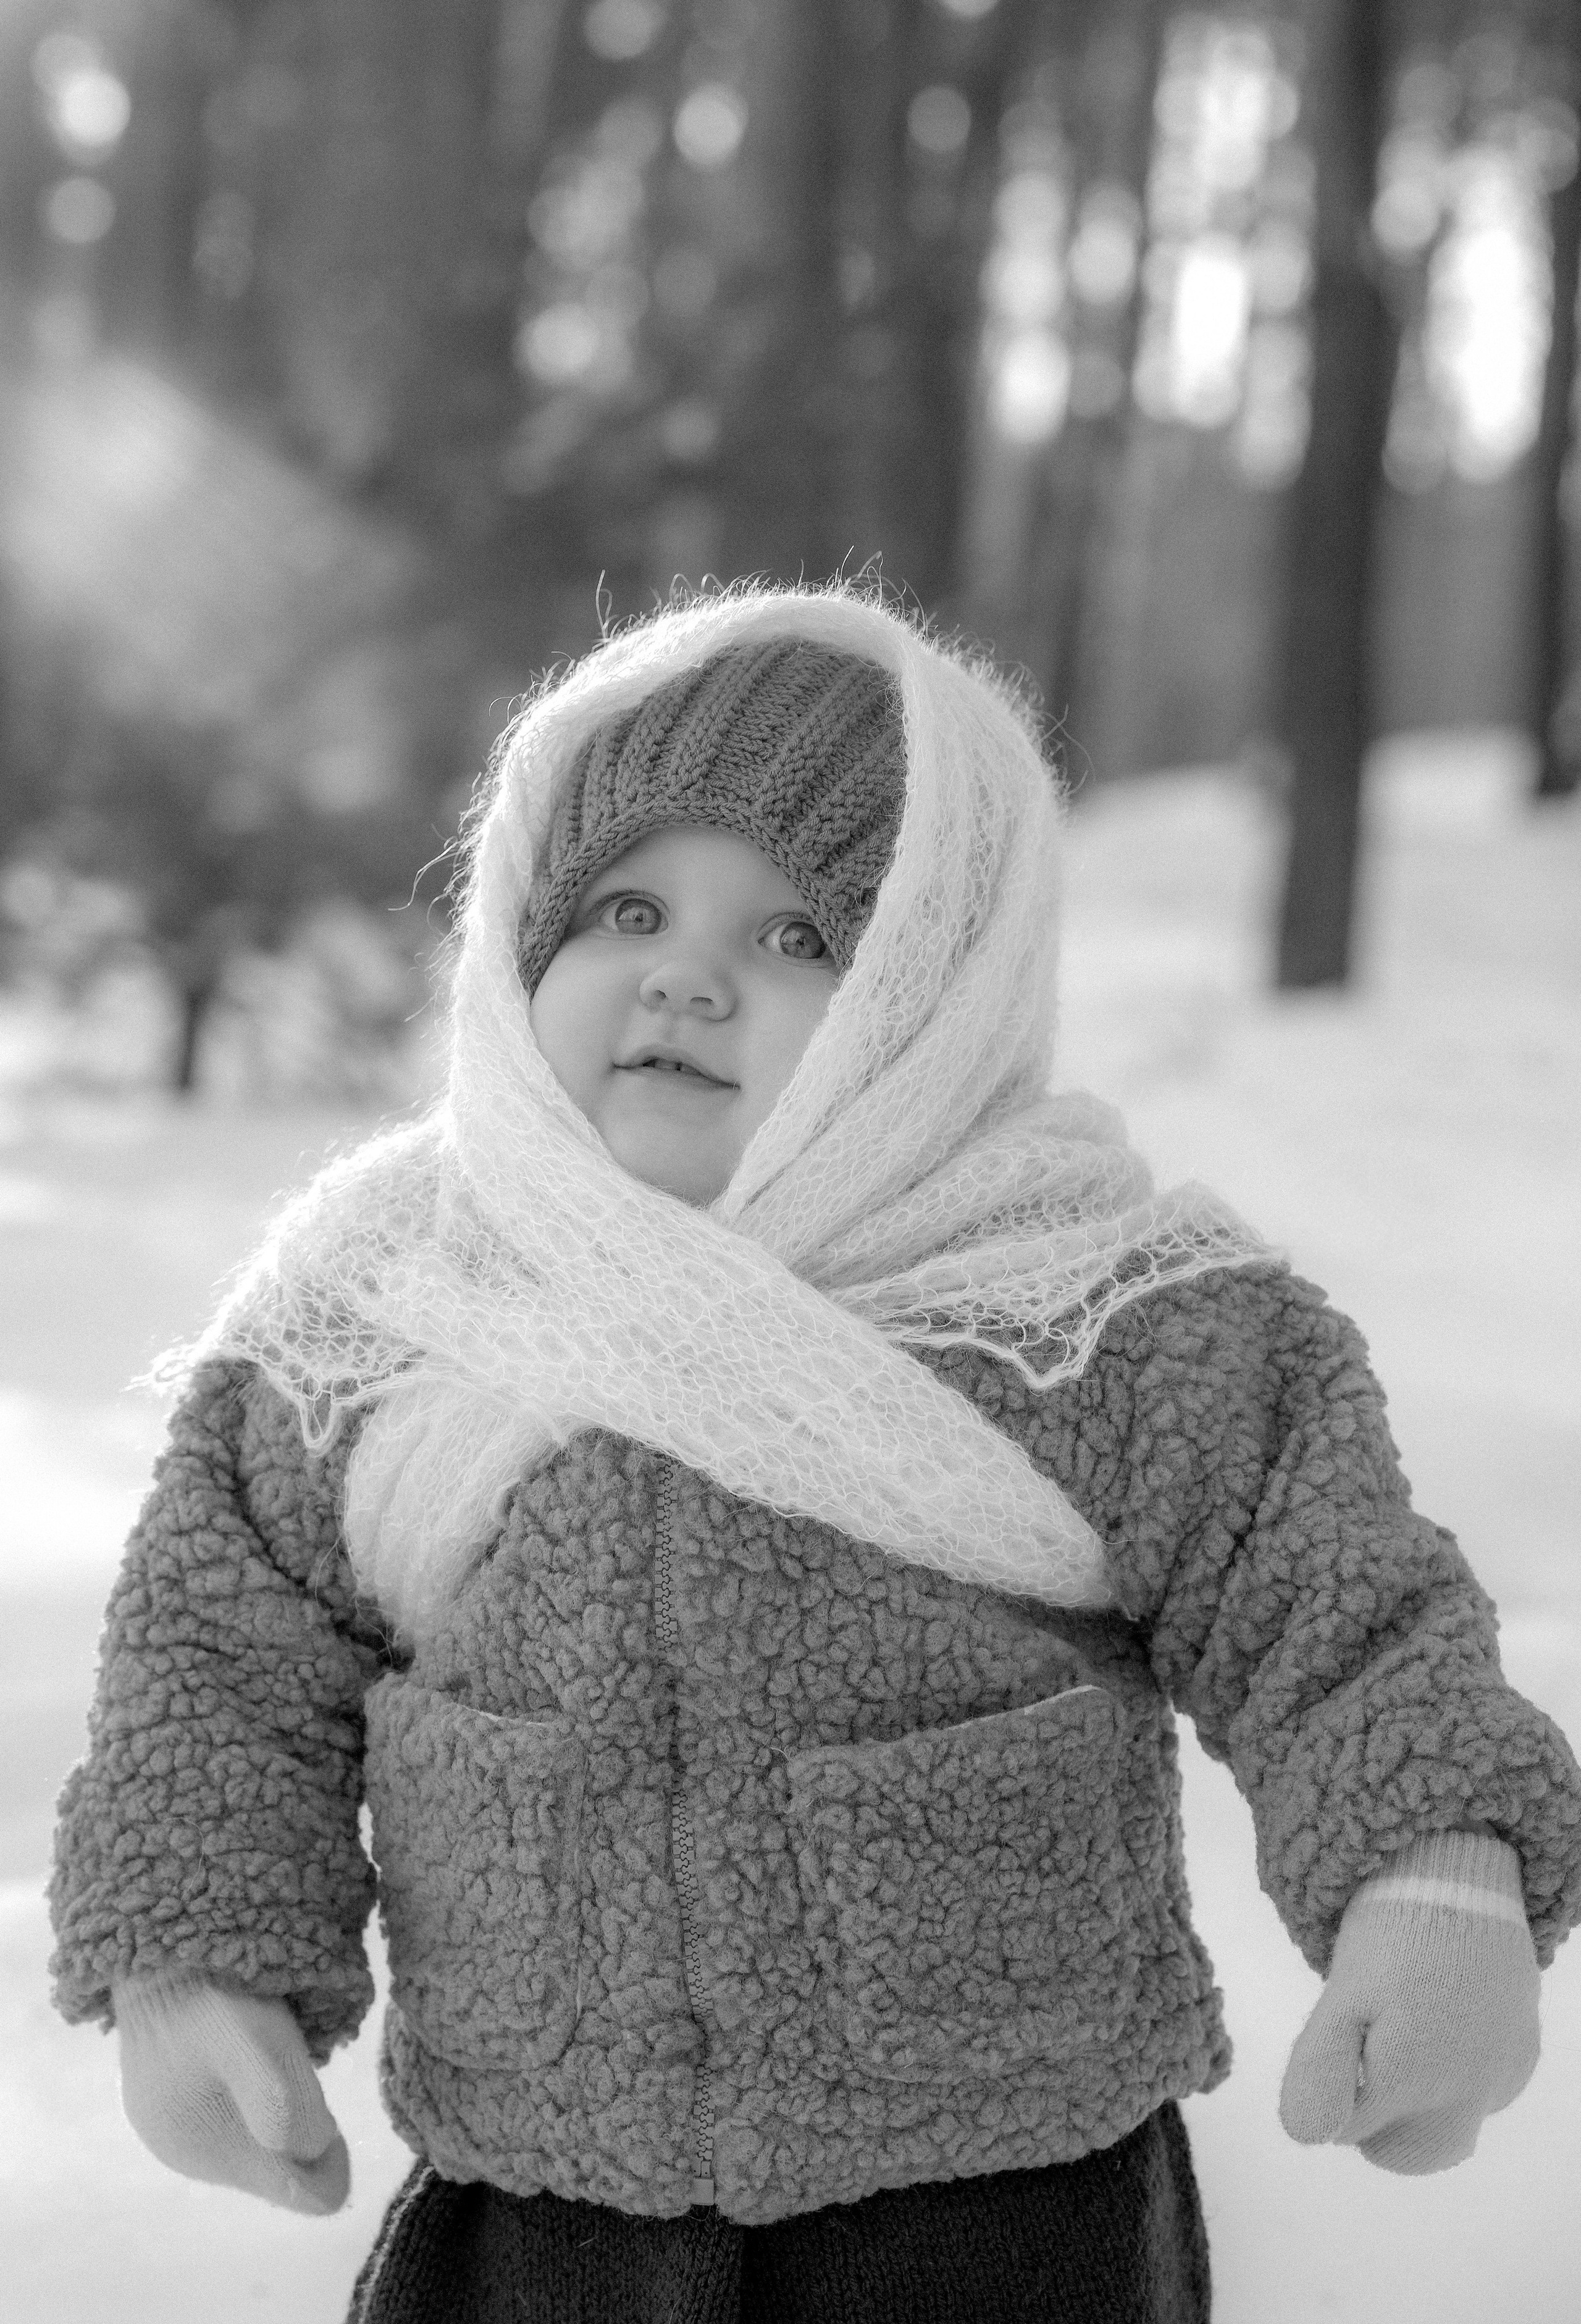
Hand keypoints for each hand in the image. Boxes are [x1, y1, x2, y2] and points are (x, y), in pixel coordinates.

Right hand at [115, 1973, 349, 2212]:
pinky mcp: (166, 2094)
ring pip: (256, 2135)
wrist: (152, 1954)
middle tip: (298, 2065)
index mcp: (213, 2157)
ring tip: (272, 2049)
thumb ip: (287, 2115)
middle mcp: (188, 2155)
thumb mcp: (261, 2051)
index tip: (328, 2105)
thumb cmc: (208, 2001)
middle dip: (303, 2127)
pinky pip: (229, 2109)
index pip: (302, 2192)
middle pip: (278, 2163)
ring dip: (279, 2104)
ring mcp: (172, 2125)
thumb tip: (316, 2164)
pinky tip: (246, 2049)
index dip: (332, 2154)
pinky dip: (251, 2089)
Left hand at [1279, 1831, 1539, 2174]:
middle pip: (1415, 2152)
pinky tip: (1442, 2014)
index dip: (1334, 2095)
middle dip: (1384, 2120)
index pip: (1353, 2131)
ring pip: (1453, 2120)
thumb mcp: (1342, 1995)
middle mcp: (1468, 2093)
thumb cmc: (1392, 1934)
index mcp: (1413, 2083)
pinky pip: (1485, 2089)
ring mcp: (1503, 2075)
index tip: (1338, 2043)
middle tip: (1367, 2053)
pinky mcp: (1524, 2053)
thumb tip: (1306, 2137)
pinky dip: (1458, 2071)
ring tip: (1407, 2017)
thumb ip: (1321, 2070)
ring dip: (1424, 2094)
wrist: (1465, 1876)